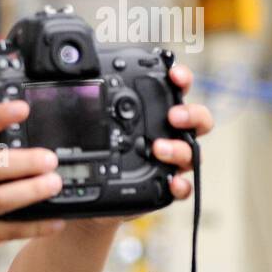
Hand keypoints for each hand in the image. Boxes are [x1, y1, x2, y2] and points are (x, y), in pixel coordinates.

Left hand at [72, 62, 214, 230]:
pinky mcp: (165, 186)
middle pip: (196, 120)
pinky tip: (172, 182)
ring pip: (191, 152)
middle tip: (173, 115)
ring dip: (180, 148)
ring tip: (160, 148)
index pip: (175, 92)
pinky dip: (181, 184)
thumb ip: (91, 108)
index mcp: (154, 115)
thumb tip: (75, 85)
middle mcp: (168, 135)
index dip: (181, 79)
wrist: (90, 196)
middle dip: (191, 114)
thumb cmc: (96, 157)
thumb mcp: (92, 128)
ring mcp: (170, 161)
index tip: (174, 75)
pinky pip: (183, 186)